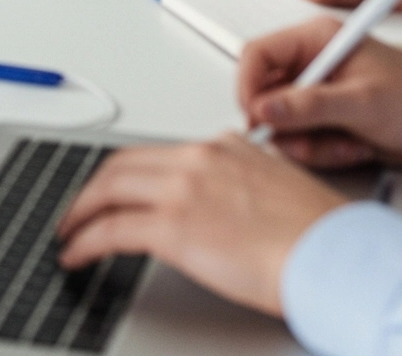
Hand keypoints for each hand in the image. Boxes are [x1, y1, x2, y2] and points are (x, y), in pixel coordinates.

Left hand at [55, 137, 343, 318]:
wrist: (333, 255)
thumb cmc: (318, 235)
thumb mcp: (275, 188)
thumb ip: (240, 183)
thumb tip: (222, 201)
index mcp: (223, 147)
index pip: (158, 153)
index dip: (127, 173)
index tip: (114, 189)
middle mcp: (198, 159)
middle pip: (122, 164)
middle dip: (93, 188)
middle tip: (78, 209)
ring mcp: (181, 190)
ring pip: (108, 190)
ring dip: (80, 212)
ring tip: (69, 233)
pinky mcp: (172, 226)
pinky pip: (110, 230)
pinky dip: (84, 241)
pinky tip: (77, 254)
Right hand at [238, 19, 401, 172]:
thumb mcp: (365, 101)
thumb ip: (311, 105)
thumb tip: (265, 109)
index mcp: (317, 40)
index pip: (257, 56)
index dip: (249, 88)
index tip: (257, 119)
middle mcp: (313, 64)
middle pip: (266, 97)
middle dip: (289, 127)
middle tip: (316, 140)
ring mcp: (319, 95)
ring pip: (283, 126)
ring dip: (312, 145)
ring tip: (351, 142)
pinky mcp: (327, 122)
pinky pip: (303, 143)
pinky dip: (326, 153)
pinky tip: (357, 147)